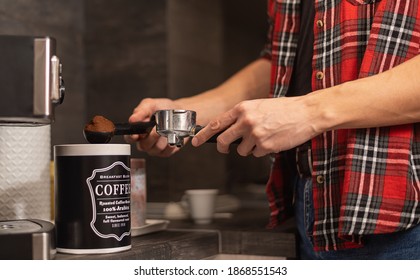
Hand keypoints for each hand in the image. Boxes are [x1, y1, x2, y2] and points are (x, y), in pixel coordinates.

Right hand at [125, 98, 182, 156]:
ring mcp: (156, 147)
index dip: (131, 137)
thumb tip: (132, 119)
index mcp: (139, 130)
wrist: (179, 111)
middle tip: (157, 128)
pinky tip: (173, 136)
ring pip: (156, 149)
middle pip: (143, 146)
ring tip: (167, 130)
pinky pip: (166, 152)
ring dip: (162, 139)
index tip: (136, 135)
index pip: (130, 138)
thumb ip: (140, 111)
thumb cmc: (163, 108)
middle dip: (151, 137)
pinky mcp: (166, 151)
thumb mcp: (150, 104)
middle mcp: (146, 140)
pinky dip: (171, 144)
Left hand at [191, 97, 320, 156]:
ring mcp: (255, 135)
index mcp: (242, 109)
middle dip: (223, 147)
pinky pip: (256, 154)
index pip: (216, 124)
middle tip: (226, 148)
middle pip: (223, 140)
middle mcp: (246, 121)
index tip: (195, 141)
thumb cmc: (284, 109)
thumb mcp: (258, 106)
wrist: (306, 113)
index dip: (203, 134)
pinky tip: (272, 140)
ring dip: (249, 148)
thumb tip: (227, 130)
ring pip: (241, 150)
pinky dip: (261, 151)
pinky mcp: (266, 146)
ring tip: (263, 137)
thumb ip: (242, 116)